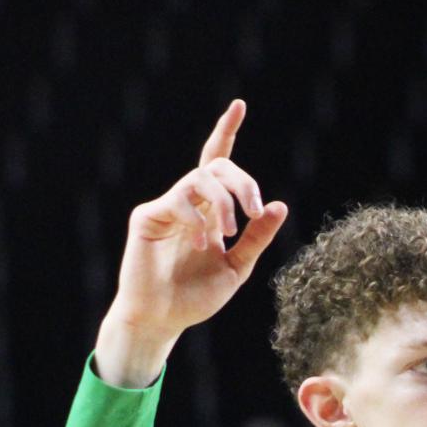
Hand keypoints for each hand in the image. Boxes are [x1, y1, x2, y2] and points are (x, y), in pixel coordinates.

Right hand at [96, 99, 288, 386]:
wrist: (162, 320)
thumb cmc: (195, 297)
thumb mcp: (236, 268)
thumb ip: (256, 238)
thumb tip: (279, 206)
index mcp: (209, 210)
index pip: (218, 161)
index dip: (226, 131)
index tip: (238, 105)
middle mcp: (188, 202)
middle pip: (218, 166)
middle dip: (244, 182)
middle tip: (255, 211)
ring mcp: (167, 207)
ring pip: (200, 179)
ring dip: (224, 201)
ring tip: (229, 232)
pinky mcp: (147, 216)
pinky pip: (178, 200)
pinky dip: (197, 218)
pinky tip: (203, 241)